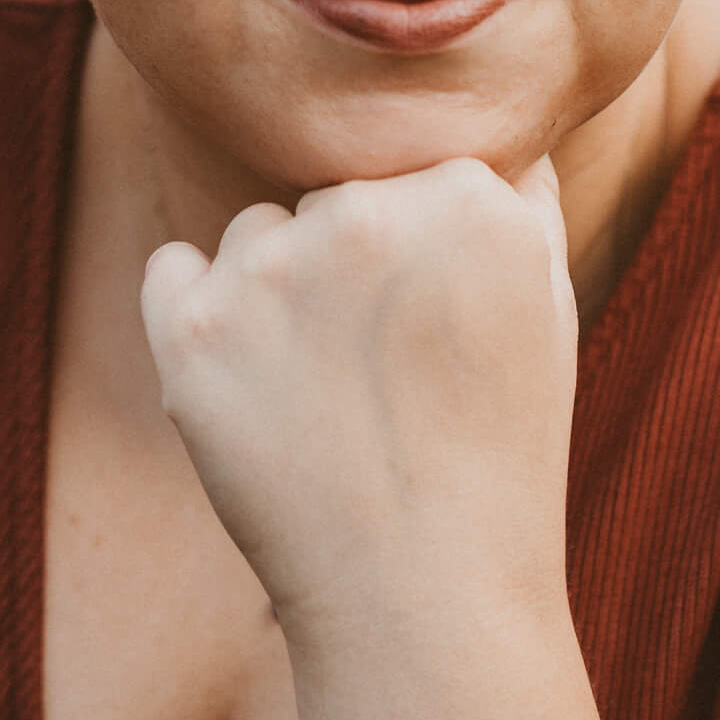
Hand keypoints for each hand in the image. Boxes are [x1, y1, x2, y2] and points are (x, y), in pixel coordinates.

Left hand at [139, 155, 577, 650]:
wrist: (423, 596)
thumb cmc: (498, 452)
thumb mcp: (548, 301)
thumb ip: (516, 193)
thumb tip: (493, 122)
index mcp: (467, 193)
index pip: (411, 175)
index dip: (420, 257)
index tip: (435, 331)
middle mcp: (365, 211)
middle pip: (331, 201)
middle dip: (347, 270)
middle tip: (383, 377)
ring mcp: (269, 266)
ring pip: (253, 234)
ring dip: (273, 294)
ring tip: (326, 401)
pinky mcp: (189, 327)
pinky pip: (171, 271)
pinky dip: (195, 320)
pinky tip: (253, 391)